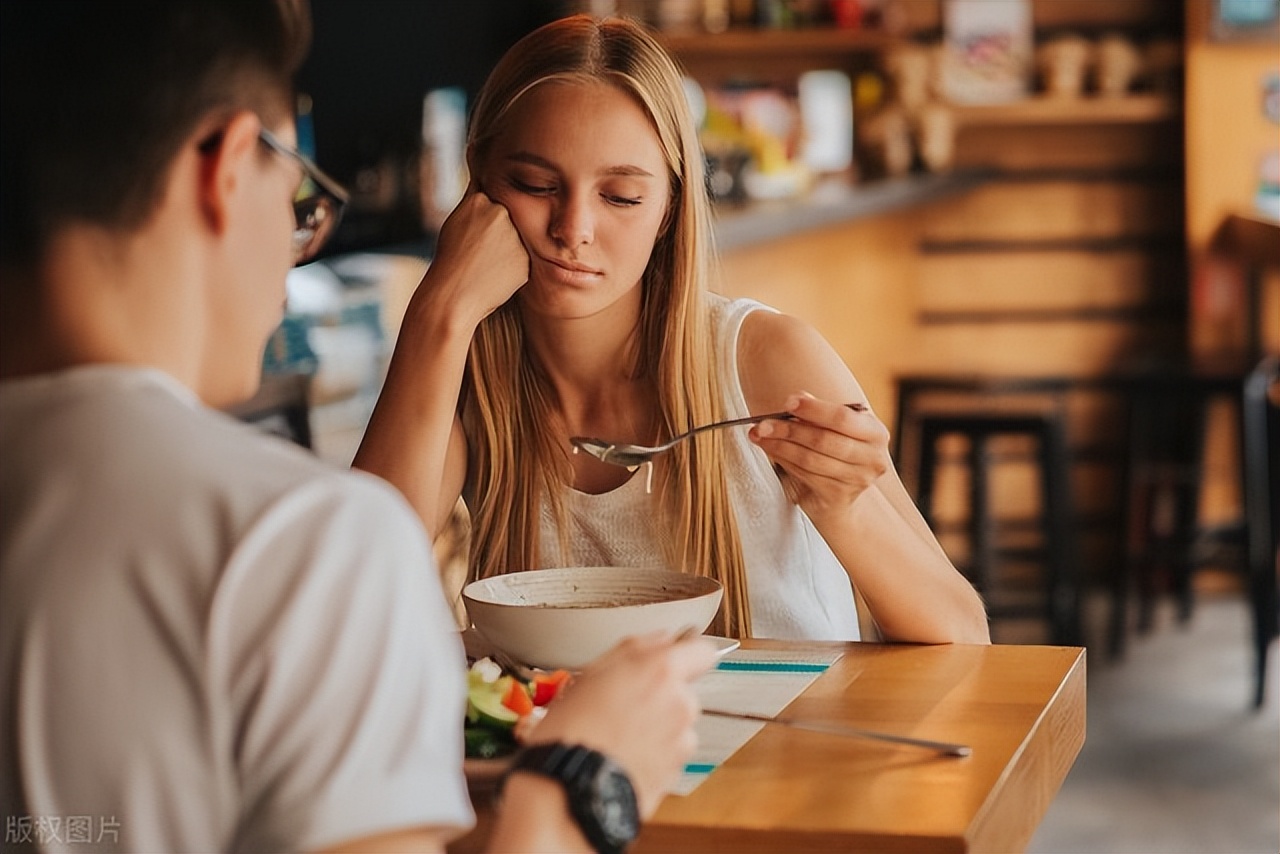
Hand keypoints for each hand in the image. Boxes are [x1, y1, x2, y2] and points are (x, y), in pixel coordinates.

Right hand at [420, 187, 528, 324]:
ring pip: (515, 240)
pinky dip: (511, 267)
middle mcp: (501, 213)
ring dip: (505, 250)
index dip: (480, 221)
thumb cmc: (449, 260)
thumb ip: (475, 203)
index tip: (472, 234)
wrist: (453, 296)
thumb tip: (485, 182)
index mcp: (479, 200)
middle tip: (478, 253)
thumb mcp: (455, 221)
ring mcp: (516, 236)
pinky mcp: (526, 259)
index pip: (490, 202)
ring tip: (484, 265)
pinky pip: (521, 259)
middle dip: (496, 233)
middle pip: (505, 220)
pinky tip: (494, 275)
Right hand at [525, 631, 717, 816]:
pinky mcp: (676, 772)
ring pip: (676, 725)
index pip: (702, 650)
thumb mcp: (591, 674)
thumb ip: (634, 649)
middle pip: (683, 691)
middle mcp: (680, 703)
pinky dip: (652, 755)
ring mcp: (682, 741)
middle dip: (660, 697)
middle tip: (622, 706)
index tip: (676, 656)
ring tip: (617, 737)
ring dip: (655, 729)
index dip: (689, 651)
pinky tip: (622, 757)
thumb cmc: (571, 733)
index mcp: (661, 671)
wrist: (569, 792)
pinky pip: (669, 755)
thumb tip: (659, 639)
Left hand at [748, 393, 890, 523]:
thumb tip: (799, 397)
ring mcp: (857, 480)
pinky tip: (769, 450)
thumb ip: (820, 413)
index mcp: (875, 433)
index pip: (843, 418)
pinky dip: (783, 460)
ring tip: (759, 435)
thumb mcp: (835, 429)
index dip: (814, 409)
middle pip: (823, 439)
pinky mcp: (838, 496)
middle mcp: (872, 459)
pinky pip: (804, 474)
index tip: (788, 402)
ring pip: (810, 458)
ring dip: (779, 445)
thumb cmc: (836, 452)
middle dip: (789, 429)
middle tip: (762, 423)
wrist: (841, 497)